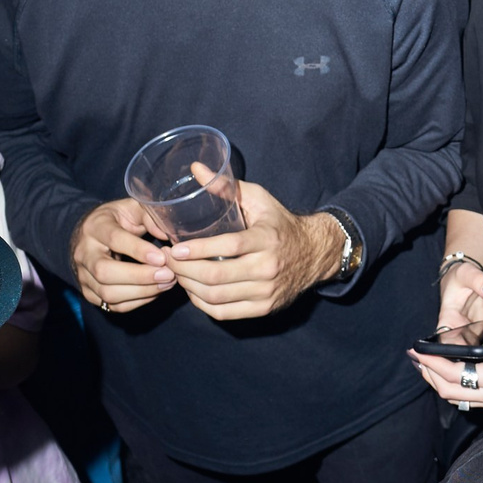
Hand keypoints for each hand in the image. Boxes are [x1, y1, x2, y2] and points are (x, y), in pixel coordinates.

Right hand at [71, 201, 177, 315]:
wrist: (89, 235)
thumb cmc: (117, 220)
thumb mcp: (132, 208)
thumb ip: (150, 216)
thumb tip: (168, 234)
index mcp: (95, 227)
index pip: (114, 239)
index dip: (138, 250)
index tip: (162, 257)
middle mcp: (85, 253)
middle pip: (105, 272)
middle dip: (139, 276)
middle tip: (168, 274)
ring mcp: (83, 276)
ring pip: (108, 293)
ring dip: (142, 292)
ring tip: (167, 283)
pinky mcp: (89, 293)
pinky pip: (112, 305)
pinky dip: (137, 302)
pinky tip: (155, 291)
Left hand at [169, 181, 343, 322]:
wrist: (315, 253)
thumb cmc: (279, 223)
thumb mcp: (258, 199)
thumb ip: (226, 186)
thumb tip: (195, 169)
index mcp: (267, 238)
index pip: (229, 246)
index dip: (198, 250)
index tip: (174, 247)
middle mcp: (268, 267)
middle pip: (217, 276)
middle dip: (184, 270)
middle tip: (168, 260)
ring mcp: (266, 292)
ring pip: (216, 297)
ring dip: (189, 287)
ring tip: (176, 273)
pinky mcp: (264, 308)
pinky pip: (224, 313)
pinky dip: (202, 304)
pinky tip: (193, 290)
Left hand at [411, 258, 482, 410]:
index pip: (454, 373)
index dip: (433, 362)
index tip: (417, 350)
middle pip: (448, 390)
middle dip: (428, 374)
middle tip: (415, 357)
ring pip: (455, 398)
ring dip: (437, 382)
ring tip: (425, 365)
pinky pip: (466, 399)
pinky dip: (451, 387)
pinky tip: (447, 374)